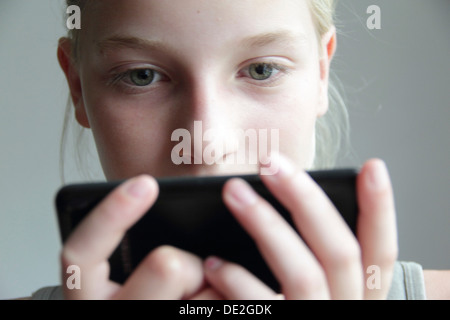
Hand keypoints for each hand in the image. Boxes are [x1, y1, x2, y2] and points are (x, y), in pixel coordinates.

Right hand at [61, 175, 216, 298]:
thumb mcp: (128, 272)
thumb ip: (139, 243)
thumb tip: (165, 203)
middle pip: (166, 265)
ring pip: (203, 288)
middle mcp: (113, 314)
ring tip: (195, 301)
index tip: (144, 183)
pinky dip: (224, 299)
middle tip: (186, 281)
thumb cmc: (153, 298)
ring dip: (208, 288)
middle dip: (187, 264)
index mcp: (88, 296)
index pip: (81, 253)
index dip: (110, 214)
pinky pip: (221, 302)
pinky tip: (210, 302)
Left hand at [203, 155, 397, 298]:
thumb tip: (292, 204)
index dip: (382, 210)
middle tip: (271, 163)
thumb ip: (315, 261)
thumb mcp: (321, 296)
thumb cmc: (292, 314)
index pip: (382, 252)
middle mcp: (347, 314)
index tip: (371, 167)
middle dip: (306, 200)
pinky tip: (213, 263)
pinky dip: (239, 282)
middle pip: (339, 251)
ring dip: (266, 226)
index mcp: (361, 300)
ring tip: (233, 192)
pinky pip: (263, 308)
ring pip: (302, 274)